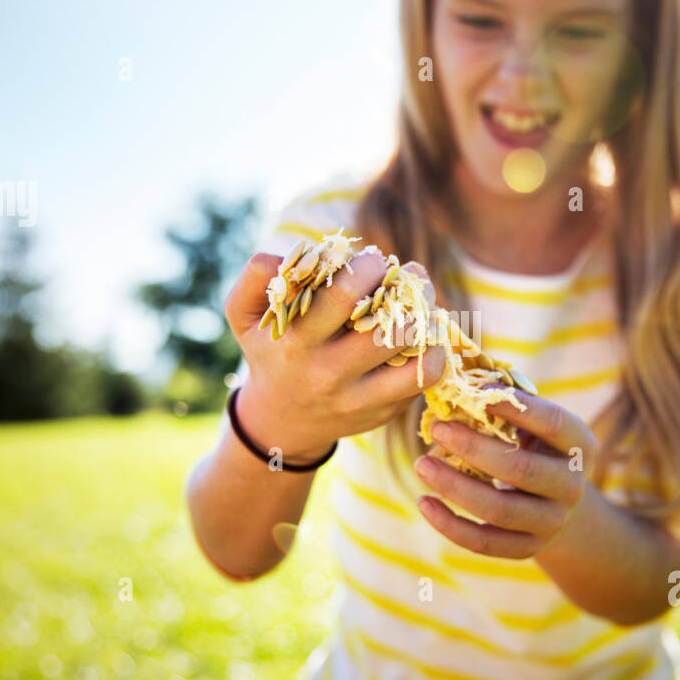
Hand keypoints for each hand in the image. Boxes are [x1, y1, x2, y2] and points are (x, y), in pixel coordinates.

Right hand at [223, 250, 445, 462]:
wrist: (280, 421)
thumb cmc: (269, 351)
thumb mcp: (245, 316)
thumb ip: (255, 278)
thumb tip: (290, 258)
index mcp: (295, 342)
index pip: (343, 296)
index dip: (369, 268)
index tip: (373, 261)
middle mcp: (327, 374)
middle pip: (389, 326)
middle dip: (410, 289)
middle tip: (410, 276)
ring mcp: (358, 398)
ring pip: (415, 354)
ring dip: (428, 319)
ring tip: (421, 303)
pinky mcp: (382, 413)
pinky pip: (424, 378)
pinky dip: (435, 351)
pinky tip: (424, 336)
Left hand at [412, 387, 597, 558]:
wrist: (554, 502)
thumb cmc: (532, 446)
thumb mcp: (533, 423)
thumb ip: (507, 403)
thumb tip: (460, 378)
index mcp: (579, 444)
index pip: (552, 423)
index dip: (516, 407)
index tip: (476, 392)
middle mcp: (572, 486)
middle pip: (520, 469)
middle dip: (473, 448)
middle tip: (436, 427)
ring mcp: (552, 522)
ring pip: (499, 510)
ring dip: (454, 486)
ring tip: (421, 464)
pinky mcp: (527, 549)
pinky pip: (485, 543)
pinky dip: (450, 525)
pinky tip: (424, 502)